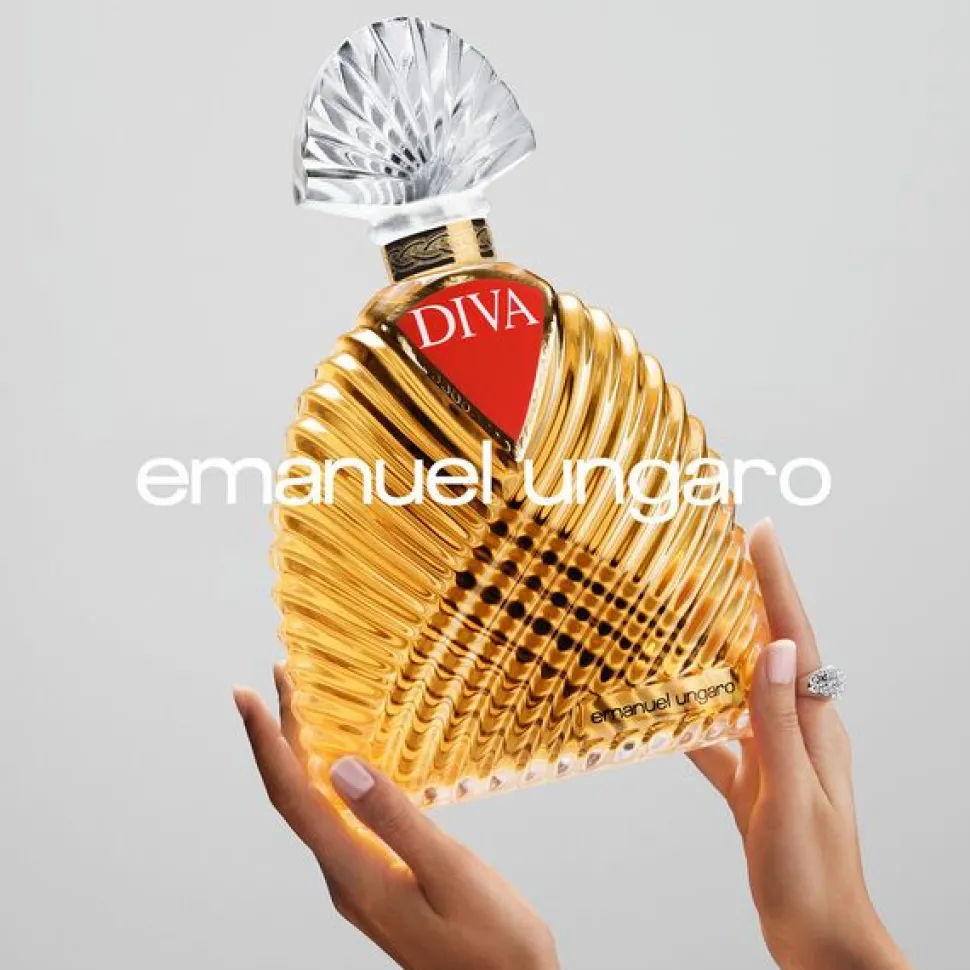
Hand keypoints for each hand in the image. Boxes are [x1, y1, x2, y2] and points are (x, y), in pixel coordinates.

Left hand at [233, 666, 559, 969]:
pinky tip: (342, 759)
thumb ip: (396, 820)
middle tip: (281, 678)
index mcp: (356, 876)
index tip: (248, 697)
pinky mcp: (378, 881)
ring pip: (315, 805)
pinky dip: (329, 776)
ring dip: (303, 752)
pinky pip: (339, 819)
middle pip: (296, 796)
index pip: (294, 798)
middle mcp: (346, 879)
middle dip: (280, 734)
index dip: (266, 744)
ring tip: (302, 704)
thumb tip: (344, 768)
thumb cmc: (492, 942)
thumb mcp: (451, 873)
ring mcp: (360, 882)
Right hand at [689, 519, 911, 969]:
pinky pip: (717, 735)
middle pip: (765, 649)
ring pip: (738, 685)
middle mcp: (795, 729)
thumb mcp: (792, 795)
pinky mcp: (752, 782)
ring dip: (713, 647)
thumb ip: (779, 723)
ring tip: (684, 609)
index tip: (760, 533)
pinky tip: (662, 707)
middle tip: (714, 554)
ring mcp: (772, 754)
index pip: (793, 638)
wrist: (818, 936)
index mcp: (813, 725)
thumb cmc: (812, 874)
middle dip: (744, 598)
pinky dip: (691, 715)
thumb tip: (772, 648)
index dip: (776, 582)